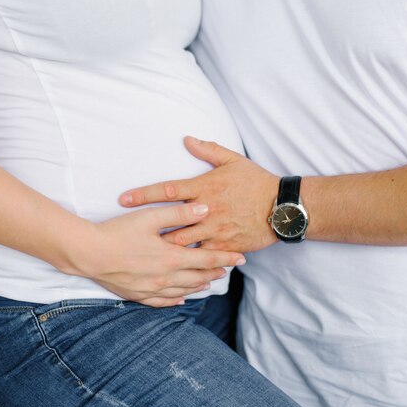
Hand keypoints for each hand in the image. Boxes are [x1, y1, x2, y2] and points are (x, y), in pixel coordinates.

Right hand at [81, 202, 245, 306]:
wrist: (88, 253)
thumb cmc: (118, 232)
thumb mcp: (150, 218)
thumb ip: (179, 214)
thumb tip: (205, 209)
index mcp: (171, 258)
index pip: (207, 260)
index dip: (226, 258)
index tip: (241, 257)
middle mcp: (165, 278)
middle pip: (198, 278)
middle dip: (215, 273)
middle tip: (228, 269)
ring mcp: (151, 289)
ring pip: (183, 291)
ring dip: (198, 286)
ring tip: (209, 282)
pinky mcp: (138, 295)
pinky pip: (162, 302)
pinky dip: (175, 301)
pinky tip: (180, 299)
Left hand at [119, 136, 280, 252]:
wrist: (282, 206)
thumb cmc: (256, 182)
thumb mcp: (233, 161)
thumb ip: (208, 150)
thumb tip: (187, 139)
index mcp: (204, 187)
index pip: (167, 191)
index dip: (143, 194)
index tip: (123, 199)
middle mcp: (206, 209)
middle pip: (169, 222)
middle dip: (147, 230)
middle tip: (128, 235)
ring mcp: (215, 229)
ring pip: (183, 242)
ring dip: (164, 247)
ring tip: (146, 252)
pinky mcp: (225, 245)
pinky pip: (202, 256)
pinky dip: (189, 260)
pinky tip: (175, 266)